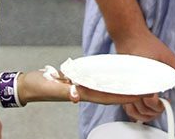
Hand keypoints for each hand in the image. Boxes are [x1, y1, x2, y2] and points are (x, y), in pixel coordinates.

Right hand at [17, 67, 145, 105]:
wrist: (29, 84)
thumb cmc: (39, 86)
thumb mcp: (51, 87)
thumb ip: (63, 92)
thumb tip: (75, 95)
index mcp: (80, 94)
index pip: (107, 96)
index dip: (123, 96)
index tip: (138, 93)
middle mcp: (84, 92)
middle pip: (110, 94)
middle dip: (127, 92)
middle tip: (145, 87)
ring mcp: (81, 87)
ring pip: (106, 89)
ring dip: (120, 87)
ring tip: (136, 82)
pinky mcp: (77, 82)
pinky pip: (97, 83)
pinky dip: (109, 81)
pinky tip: (116, 77)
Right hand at [114, 28, 174, 122]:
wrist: (129, 35)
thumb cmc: (146, 44)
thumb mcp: (167, 56)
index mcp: (142, 77)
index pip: (149, 100)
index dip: (158, 105)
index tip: (165, 101)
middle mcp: (131, 83)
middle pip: (141, 107)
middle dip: (154, 110)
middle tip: (162, 104)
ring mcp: (124, 85)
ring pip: (132, 109)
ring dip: (144, 113)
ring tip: (155, 108)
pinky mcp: (121, 86)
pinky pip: (125, 105)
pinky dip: (134, 111)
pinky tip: (143, 109)